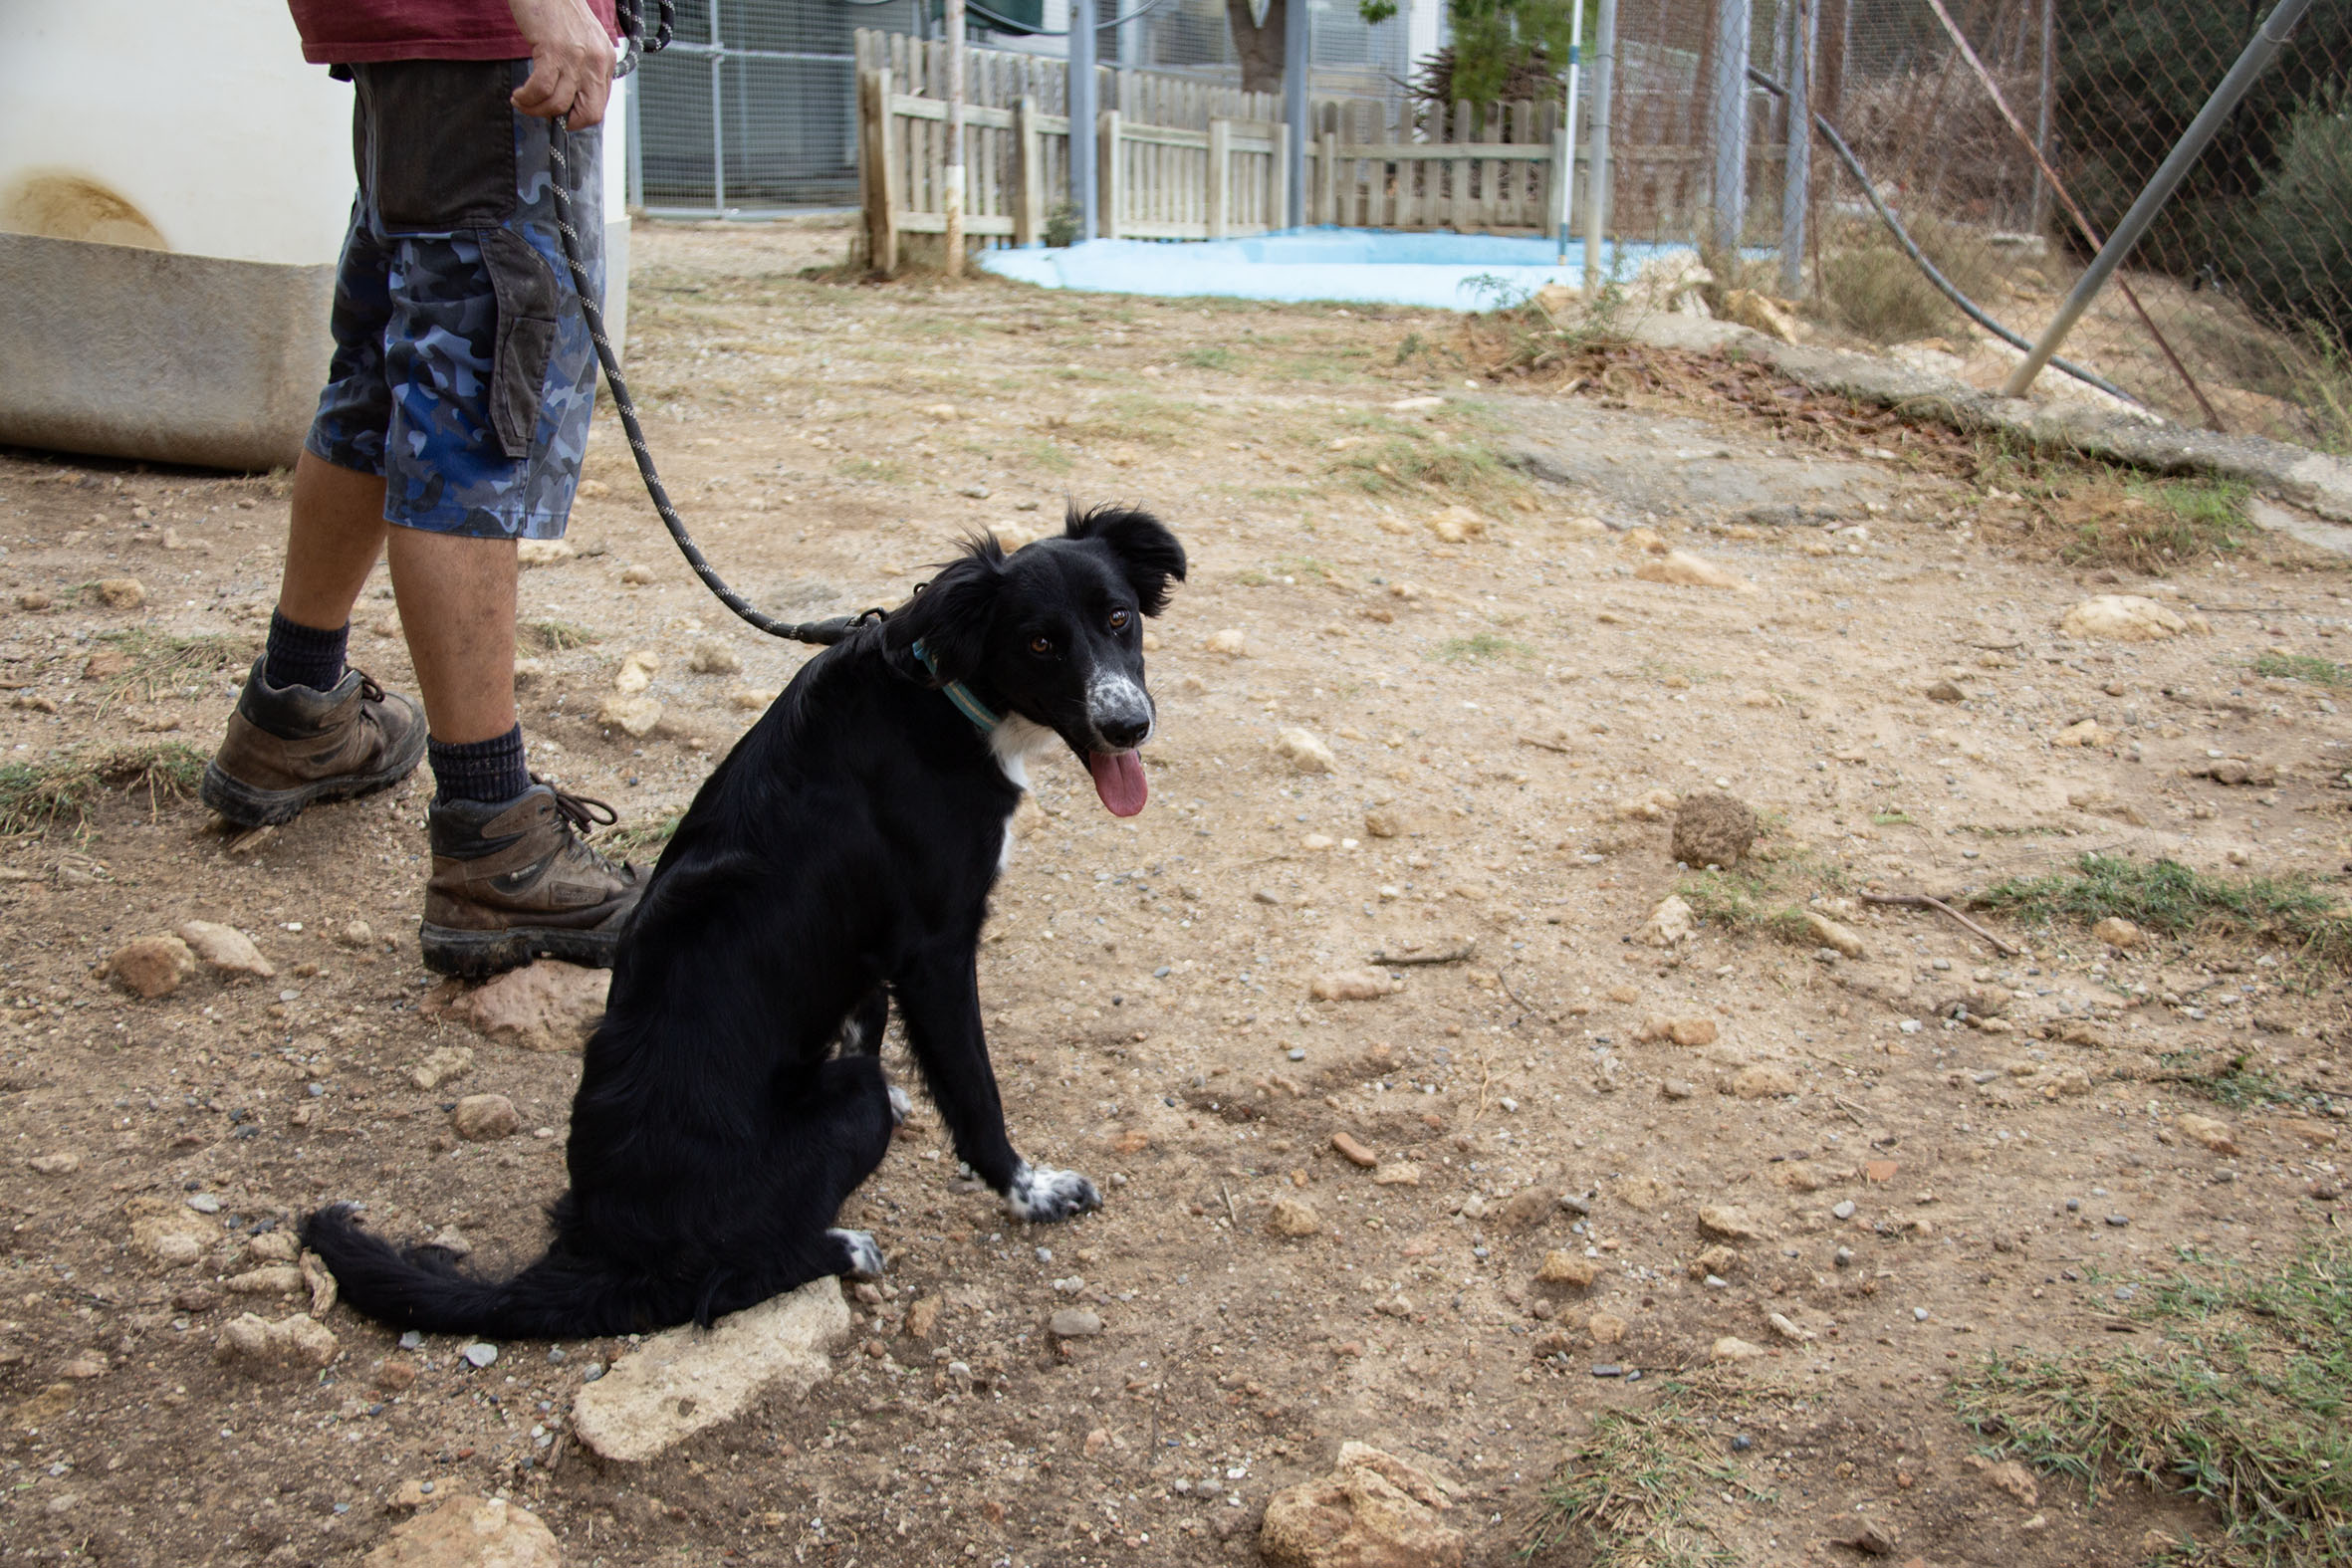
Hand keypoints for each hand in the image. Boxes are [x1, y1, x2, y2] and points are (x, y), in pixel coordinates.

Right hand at [505, 0, 612, 125]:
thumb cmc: (557, 10)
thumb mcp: (583, 41)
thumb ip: (583, 68)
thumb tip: (569, 100)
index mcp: (605, 61)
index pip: (598, 107)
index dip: (576, 118)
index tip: (558, 114)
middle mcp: (595, 62)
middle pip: (588, 114)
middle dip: (562, 122)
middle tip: (541, 112)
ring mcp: (576, 57)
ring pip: (558, 104)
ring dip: (535, 109)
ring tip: (522, 101)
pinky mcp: (553, 51)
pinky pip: (541, 89)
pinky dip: (527, 98)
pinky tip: (519, 95)